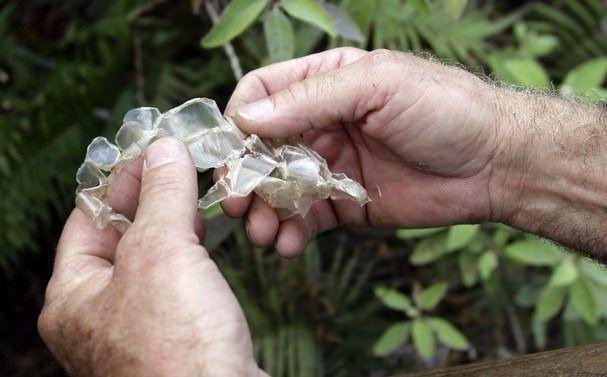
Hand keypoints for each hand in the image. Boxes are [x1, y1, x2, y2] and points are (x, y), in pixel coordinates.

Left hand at [38, 138, 263, 376]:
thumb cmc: (177, 346)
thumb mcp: (162, 253)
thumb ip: (162, 196)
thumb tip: (164, 150)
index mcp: (74, 297)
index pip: (87, 218)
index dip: (117, 179)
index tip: (148, 149)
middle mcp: (100, 315)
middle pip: (119, 238)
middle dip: (147, 198)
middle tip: (175, 163)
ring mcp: (138, 328)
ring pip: (150, 260)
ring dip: (170, 223)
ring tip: (192, 192)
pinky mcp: (176, 337)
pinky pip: (175, 282)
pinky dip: (187, 253)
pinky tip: (204, 238)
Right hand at [221, 47, 508, 256]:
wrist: (495, 163)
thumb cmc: (444, 108)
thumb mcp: (378, 84)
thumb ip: (311, 98)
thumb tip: (248, 119)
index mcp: (325, 82)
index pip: (262, 95)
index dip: (239, 122)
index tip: (230, 153)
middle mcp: (322, 123)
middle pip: (261, 149)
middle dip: (245, 177)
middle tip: (237, 203)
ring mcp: (331, 166)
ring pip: (277, 189)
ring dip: (263, 212)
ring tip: (263, 232)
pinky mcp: (345, 204)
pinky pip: (306, 220)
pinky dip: (291, 234)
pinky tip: (288, 244)